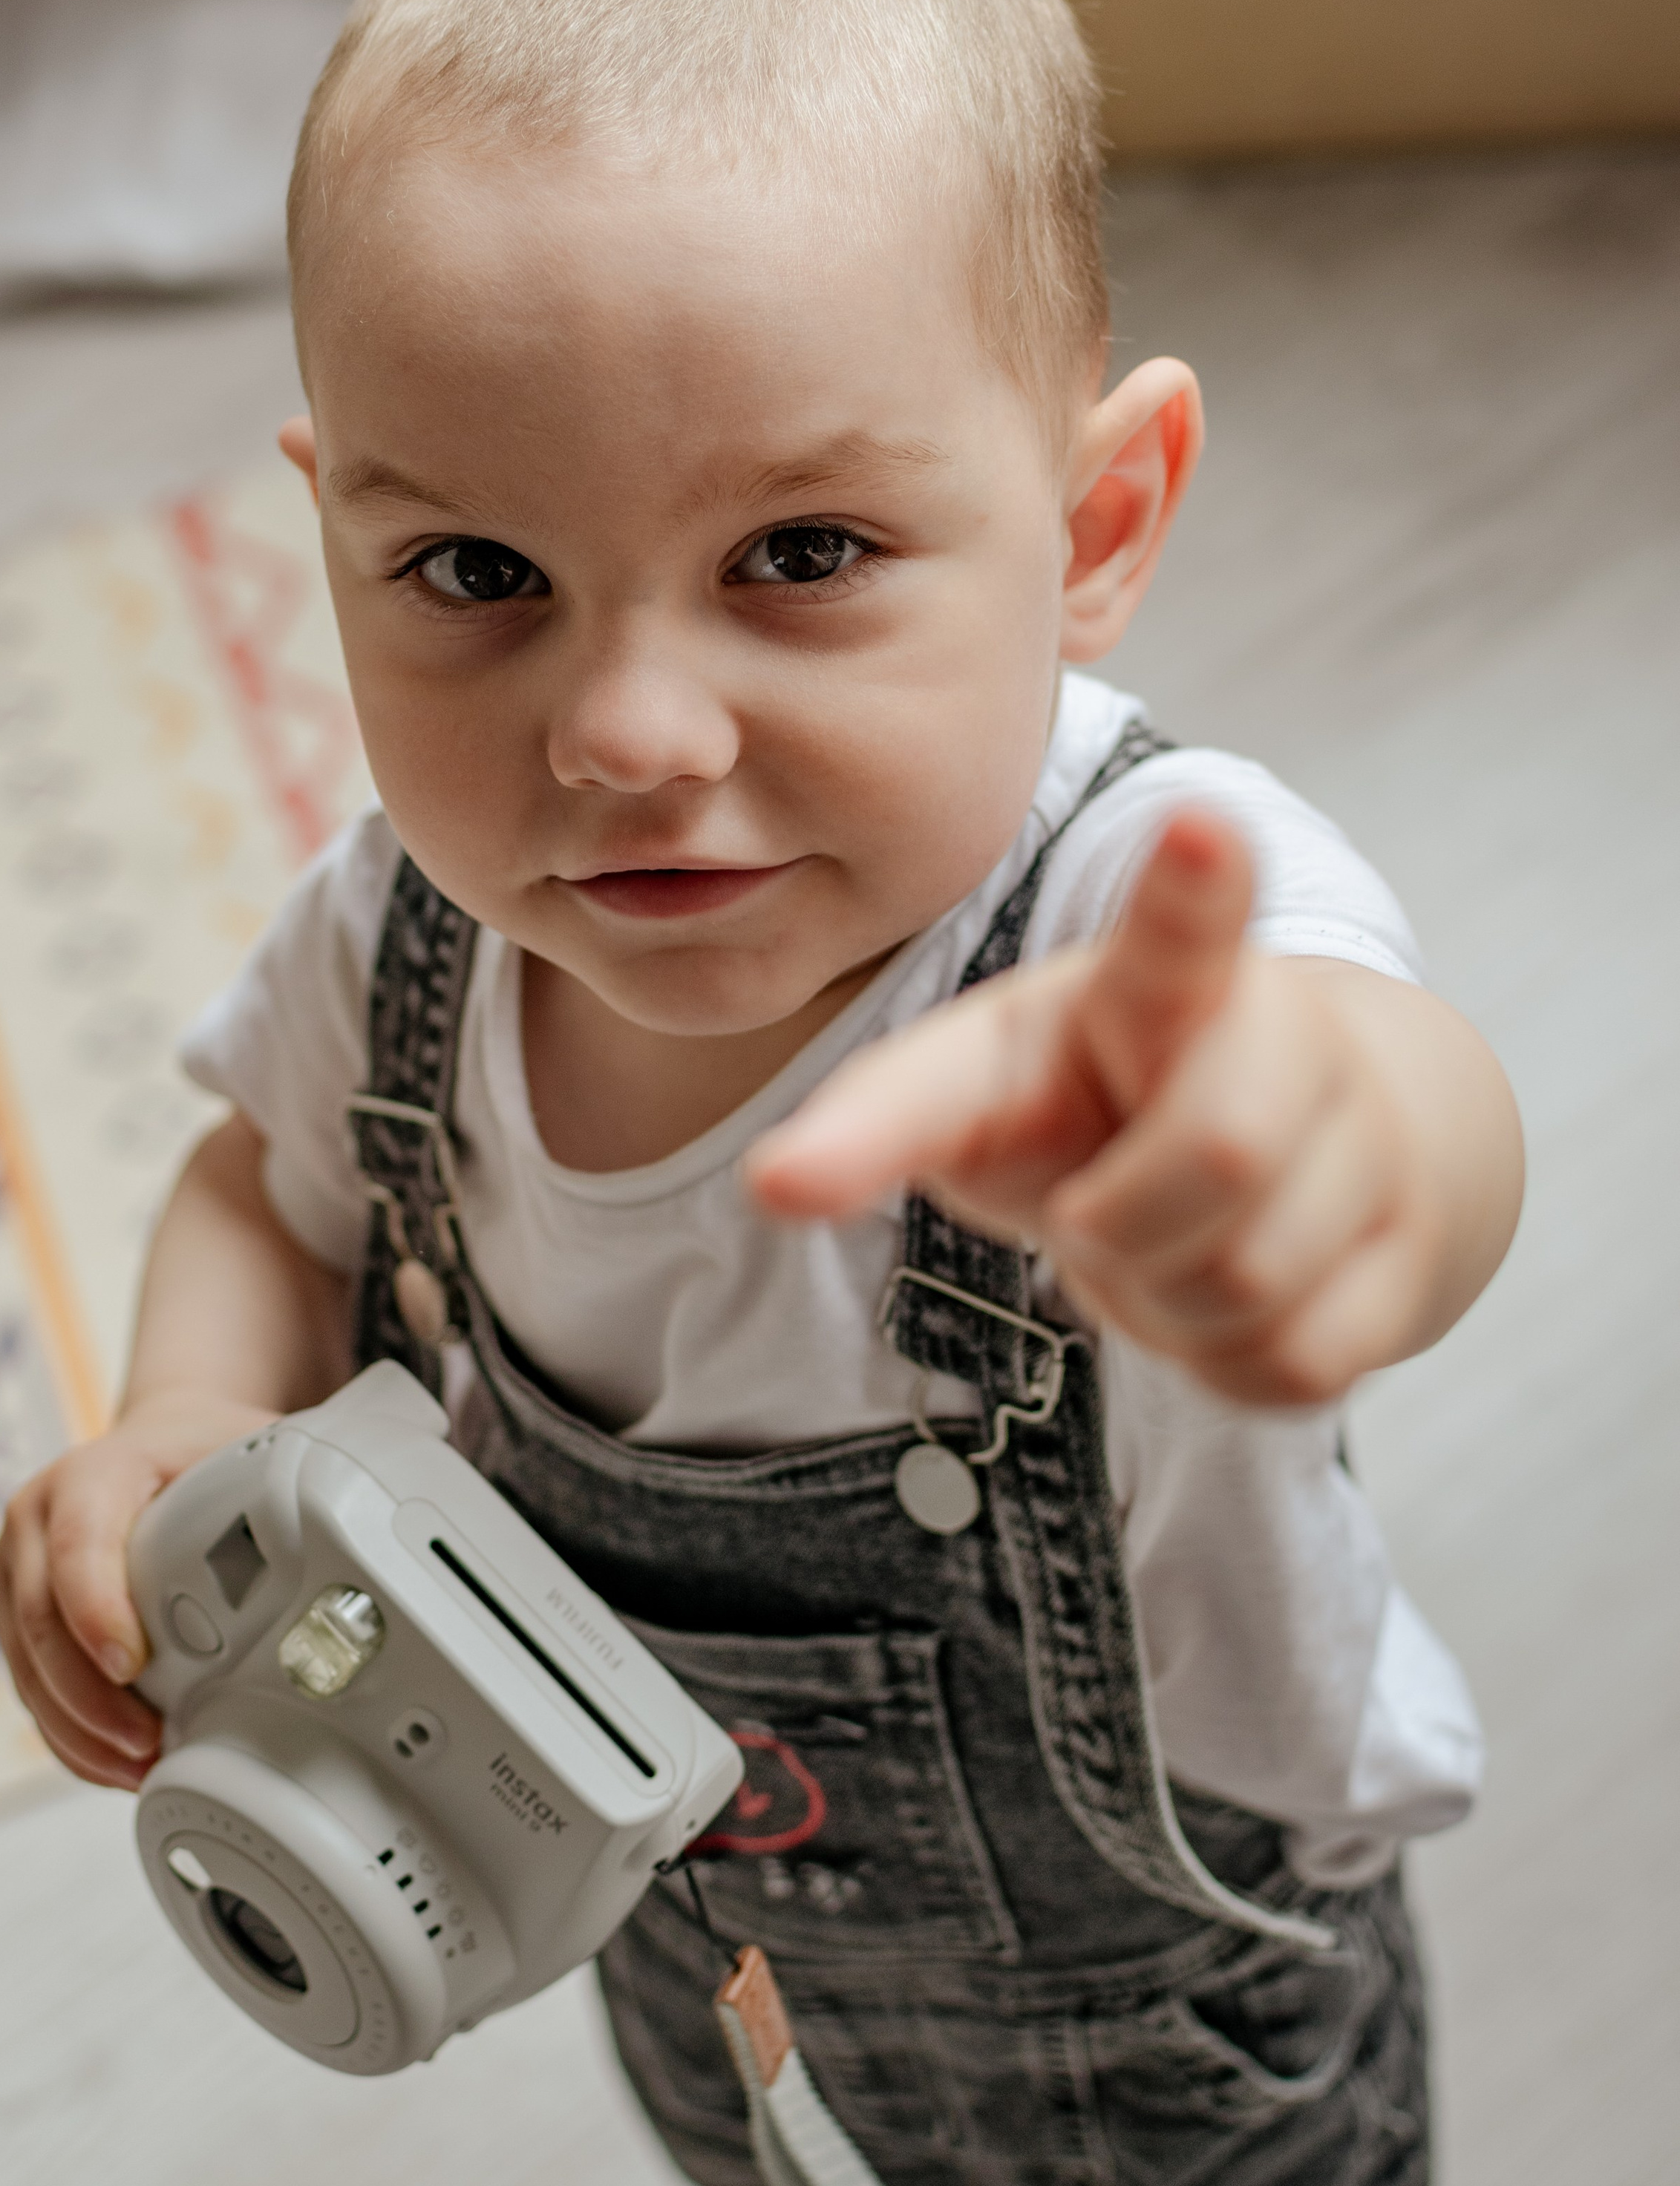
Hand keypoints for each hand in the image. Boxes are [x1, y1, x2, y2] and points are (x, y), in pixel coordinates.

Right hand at [0, 1391, 274, 1788]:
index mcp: (89, 1473)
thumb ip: (279, 1484)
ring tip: (140, 1767)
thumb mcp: (240, 1446)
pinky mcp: (14, 1617)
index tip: (133, 1665)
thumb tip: (344, 1539)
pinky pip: (31, 1689)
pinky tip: (117, 1764)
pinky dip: (72, 1735)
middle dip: (89, 1698)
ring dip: (80, 1730)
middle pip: (39, 1622)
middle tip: (147, 1743)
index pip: (78, 1544)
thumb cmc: (201, 1453)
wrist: (156, 1445)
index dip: (98, 1609)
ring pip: (27, 1668)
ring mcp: (16, 1571)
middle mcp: (36, 1519)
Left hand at [748, 812, 1448, 1407]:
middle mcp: (1281, 1033)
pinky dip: (1224, 1361)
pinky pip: (1299, 1361)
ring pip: (1254, 1283)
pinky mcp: (1413, 1250)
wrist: (1273, 1166)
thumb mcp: (981, 1091)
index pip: (1181, 930)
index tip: (1199, 823)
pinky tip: (1220, 1301)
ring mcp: (1367, 1137)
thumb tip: (773, 1182)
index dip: (1192, 885)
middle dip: (1124, 1227)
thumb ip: (882, 1120)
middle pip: (1217, 1158)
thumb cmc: (1085, 1109)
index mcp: (1154, 981)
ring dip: (1168, 1303)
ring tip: (1159, 1247)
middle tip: (1098, 1212)